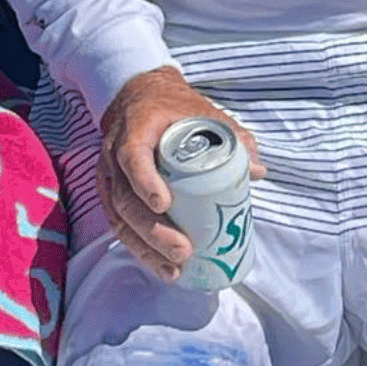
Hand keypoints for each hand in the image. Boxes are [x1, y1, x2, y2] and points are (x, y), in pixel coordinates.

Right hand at [97, 67, 263, 281]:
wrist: (136, 96)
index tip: (164, 204)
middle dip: (153, 231)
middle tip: (183, 250)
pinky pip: (119, 225)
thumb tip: (257, 171)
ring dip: (145, 248)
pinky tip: (159, 264)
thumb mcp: (202, 111)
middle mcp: (114, 156)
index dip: (145, 181)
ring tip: (173, 269)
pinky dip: (138, 247)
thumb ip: (232, 136)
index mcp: (137, 130)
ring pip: (120, 218)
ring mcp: (108, 177)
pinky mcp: (109, 194)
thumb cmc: (172, 107)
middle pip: (125, 199)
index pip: (133, 157)